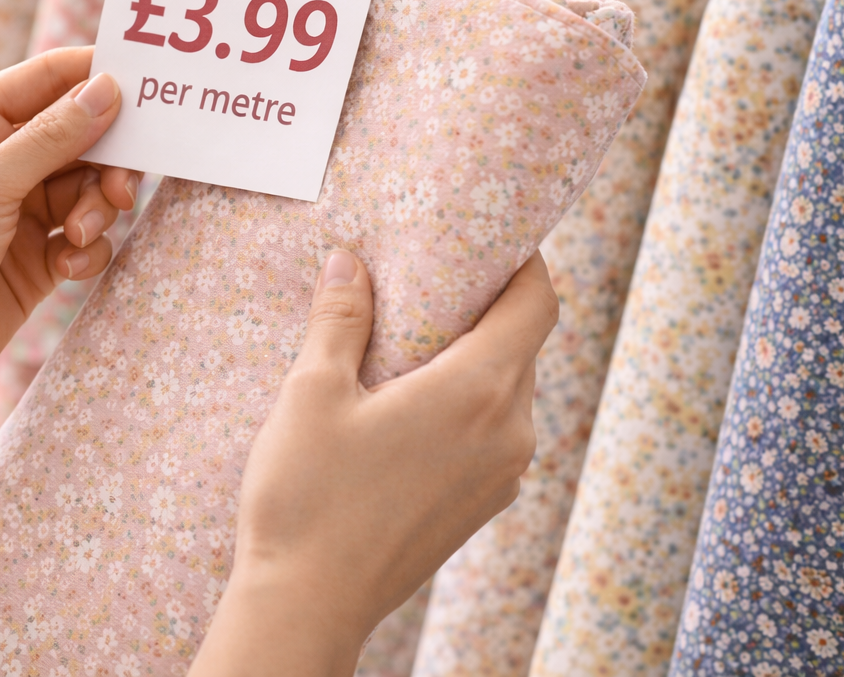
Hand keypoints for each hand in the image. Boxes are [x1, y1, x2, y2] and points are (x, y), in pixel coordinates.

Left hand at [0, 47, 141, 454]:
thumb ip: (50, 139)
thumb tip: (107, 88)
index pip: (46, 80)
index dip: (96, 77)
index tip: (149, 88)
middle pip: (79, 136)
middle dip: (107, 160)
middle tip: (122, 188)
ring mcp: (17, 211)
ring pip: (88, 188)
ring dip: (97, 210)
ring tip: (79, 236)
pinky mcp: (34, 259)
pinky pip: (85, 237)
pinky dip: (87, 249)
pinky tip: (68, 267)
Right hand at [190, 250, 557, 676]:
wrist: (307, 605)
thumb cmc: (306, 498)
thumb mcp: (310, 393)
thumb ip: (339, 320)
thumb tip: (351, 263)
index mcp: (476, 392)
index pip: (537, 303)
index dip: (525, 261)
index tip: (490, 237)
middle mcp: (508, 433)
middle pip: (522, 343)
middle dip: (485, 305)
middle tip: (427, 279)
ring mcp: (500, 476)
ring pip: (507, 389)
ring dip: (472, 356)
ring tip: (407, 343)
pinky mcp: (481, 505)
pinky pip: (493, 430)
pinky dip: (465, 400)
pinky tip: (405, 403)